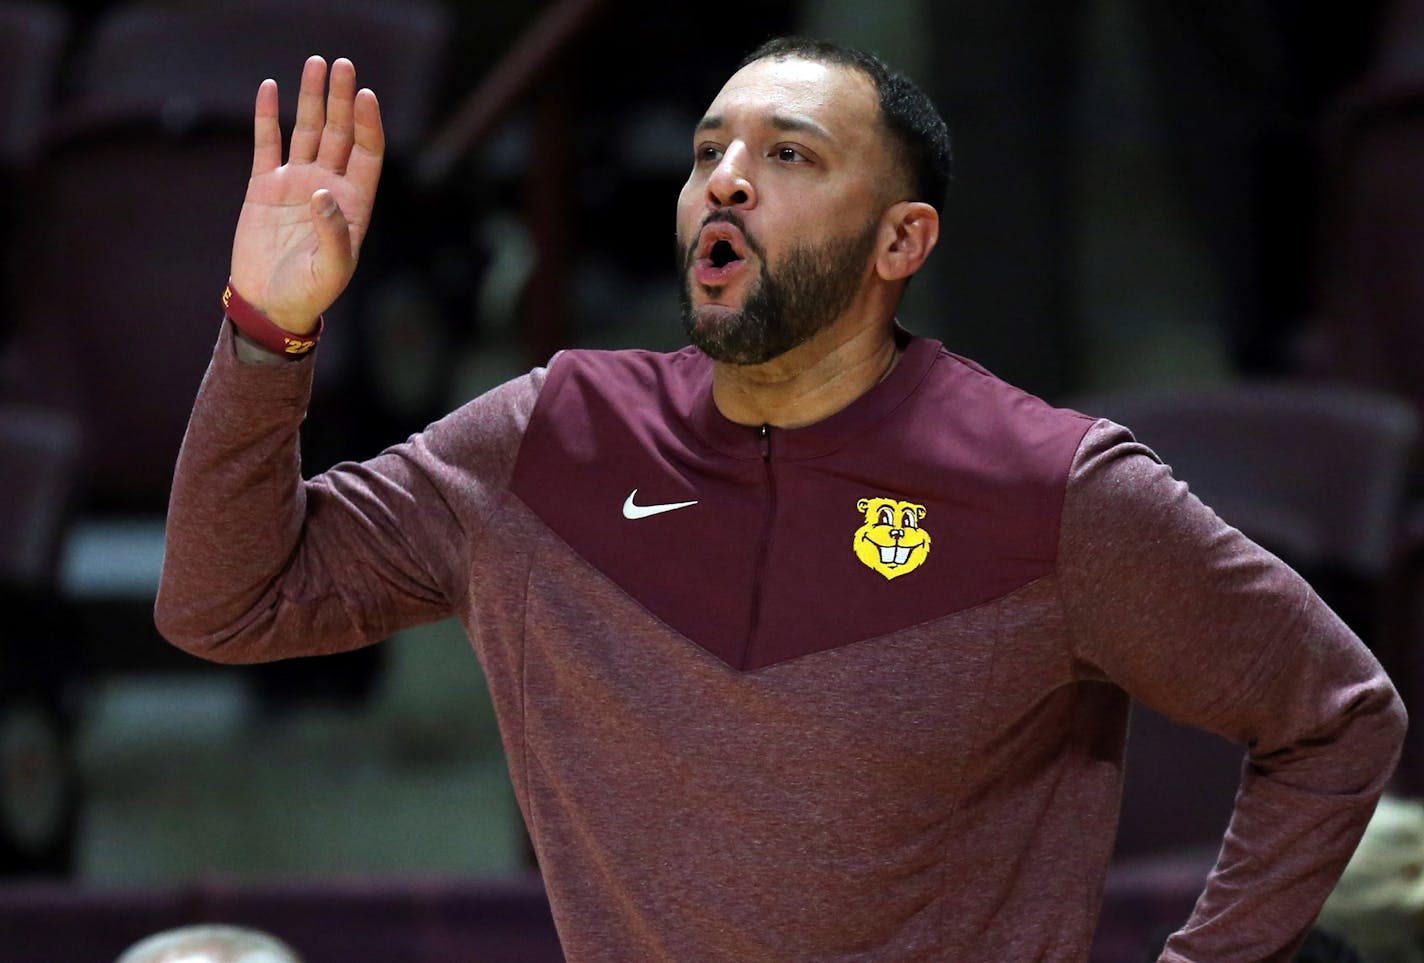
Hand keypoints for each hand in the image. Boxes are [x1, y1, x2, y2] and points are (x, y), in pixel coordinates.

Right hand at [229, 56, 383, 332]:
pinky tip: (269, 87)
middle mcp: (328, 186)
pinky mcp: (264, 186)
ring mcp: (296, 182)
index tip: (366, 95)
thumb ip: (334, 234)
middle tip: (343, 65)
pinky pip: (267, 143)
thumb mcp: (331, 271)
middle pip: (339, 132)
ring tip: (315, 64)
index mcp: (354, 204)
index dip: (368, 124)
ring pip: (307, 130)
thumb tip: (323, 192)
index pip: (367, 153)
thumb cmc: (310, 293)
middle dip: (342, 99)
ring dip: (311, 98)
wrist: (270, 305)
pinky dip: (266, 115)